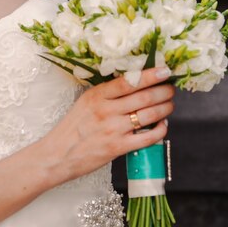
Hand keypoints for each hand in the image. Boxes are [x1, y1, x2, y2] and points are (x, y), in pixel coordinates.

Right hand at [41, 65, 174, 184]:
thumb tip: (134, 85)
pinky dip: (161, 130)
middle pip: (144, 96)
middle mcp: (106, 110)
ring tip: (169, 105)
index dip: (150, 75)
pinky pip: (148, 137)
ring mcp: (113, 129)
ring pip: (149, 115)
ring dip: (165, 108)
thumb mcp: (85, 103)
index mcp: (96, 96)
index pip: (128, 81)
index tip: (165, 71)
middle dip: (164, 91)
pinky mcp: (118, 147)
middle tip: (170, 89)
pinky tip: (163, 125)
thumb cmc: (72, 129)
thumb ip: (106, 94)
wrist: (57, 155)